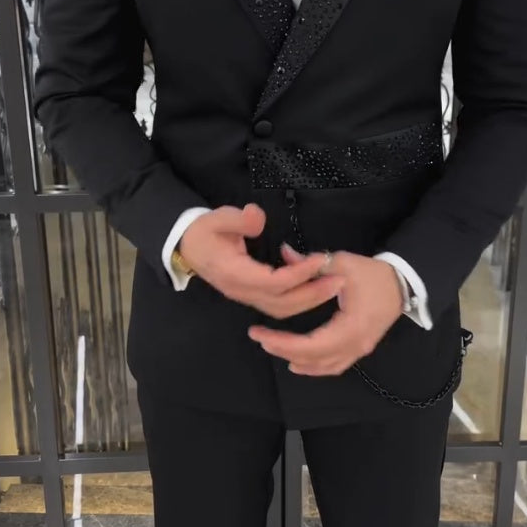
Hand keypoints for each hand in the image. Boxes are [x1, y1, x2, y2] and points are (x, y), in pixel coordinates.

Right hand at [179, 203, 344, 316]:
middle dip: (313, 293)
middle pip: (282, 303)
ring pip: (282, 309)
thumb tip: (257, 217)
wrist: (187, 247)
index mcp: (234, 274)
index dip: (299, 273)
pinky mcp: (252, 296)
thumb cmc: (204, 232)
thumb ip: (237, 218)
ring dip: (309, 300)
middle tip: (339, 279)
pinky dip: (299, 301)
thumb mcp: (216, 218)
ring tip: (333, 286)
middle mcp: (241, 291)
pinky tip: (315, 289)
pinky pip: (278, 306)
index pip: (273, 282)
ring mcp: (246, 297)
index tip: (320, 259)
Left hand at [248, 246, 402, 375]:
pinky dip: (314, 366)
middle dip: (283, 350)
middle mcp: (356, 344)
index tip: (261, 334)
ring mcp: (359, 350)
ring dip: (297, 360)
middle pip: (315, 358)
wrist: (403, 283)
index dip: (284, 343)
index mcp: (352, 326)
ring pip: (324, 366)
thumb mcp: (342, 263)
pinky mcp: (360, 348)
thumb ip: (312, 263)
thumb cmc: (373, 274)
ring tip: (272, 346)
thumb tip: (284, 253)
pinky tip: (296, 362)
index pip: (312, 344)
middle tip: (260, 337)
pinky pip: (334, 365)